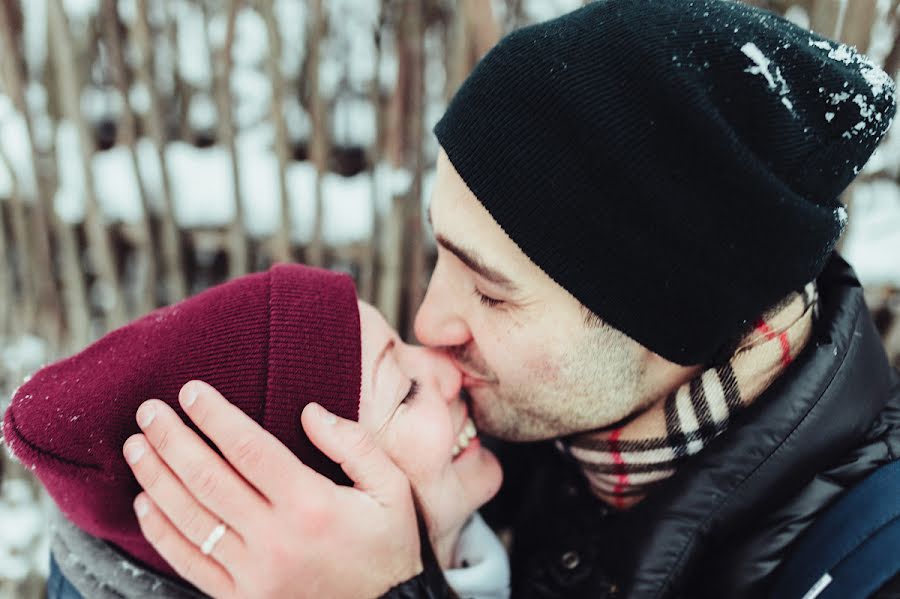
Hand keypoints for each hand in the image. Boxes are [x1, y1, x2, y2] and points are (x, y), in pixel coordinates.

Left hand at [123, 380, 421, 598]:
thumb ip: (354, 444)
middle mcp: (276, 538)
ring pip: (189, 518)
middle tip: (149, 410)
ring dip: (156, 478)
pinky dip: (160, 531)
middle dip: (172, 439)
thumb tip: (309, 412)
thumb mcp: (392, 488)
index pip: (248, 449)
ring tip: (136, 446)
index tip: (190, 391)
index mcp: (311, 504)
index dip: (214, 416)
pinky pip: (188, 562)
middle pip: (208, 479)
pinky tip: (143, 502)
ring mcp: (253, 574)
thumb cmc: (388, 545)